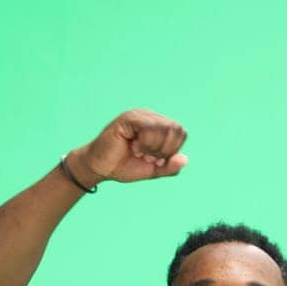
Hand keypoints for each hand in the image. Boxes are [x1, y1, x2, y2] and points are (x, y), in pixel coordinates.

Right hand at [71, 109, 188, 185]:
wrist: (101, 168)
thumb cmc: (124, 166)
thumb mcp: (153, 170)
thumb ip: (170, 167)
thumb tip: (185, 159)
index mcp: (159, 126)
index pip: (180, 133)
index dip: (172, 151)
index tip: (154, 159)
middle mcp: (150, 116)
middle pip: (175, 129)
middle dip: (164, 150)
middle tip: (146, 155)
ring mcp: (139, 114)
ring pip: (163, 128)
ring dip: (153, 147)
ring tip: (138, 151)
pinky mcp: (128, 118)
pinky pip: (148, 127)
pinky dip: (145, 143)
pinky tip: (134, 147)